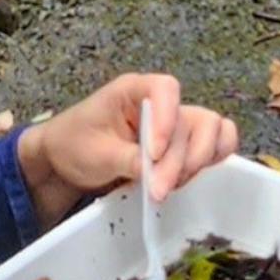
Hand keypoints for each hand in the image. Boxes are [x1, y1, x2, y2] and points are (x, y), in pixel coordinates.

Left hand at [20, 73, 238, 201]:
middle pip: (191, 120)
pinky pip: (214, 145)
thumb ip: (129, 159)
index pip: (165, 89)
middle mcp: (160, 103)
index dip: (167, 119)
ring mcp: (175, 124)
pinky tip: (187, 179)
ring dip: (197, 162)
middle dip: (179, 159)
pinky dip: (209, 162)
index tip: (153, 154)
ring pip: (211, 132)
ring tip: (169, 186)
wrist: (65, 162)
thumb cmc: (74, 144)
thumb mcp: (96, 153)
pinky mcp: (182, 147)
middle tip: (159, 189)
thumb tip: (158, 173)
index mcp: (134, 90)